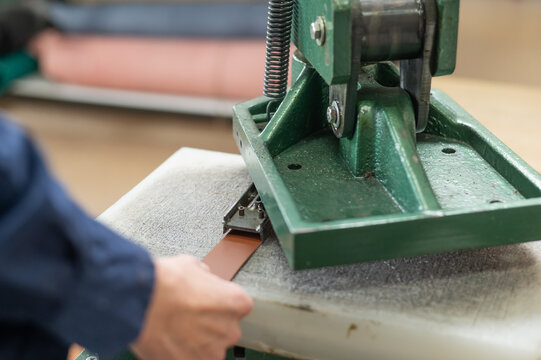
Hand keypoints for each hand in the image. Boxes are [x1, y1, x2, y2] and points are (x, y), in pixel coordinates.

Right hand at [130, 255, 252, 359]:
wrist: (140, 304)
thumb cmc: (165, 284)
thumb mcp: (191, 265)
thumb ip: (204, 276)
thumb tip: (202, 276)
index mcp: (237, 303)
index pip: (238, 306)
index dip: (220, 303)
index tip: (207, 302)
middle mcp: (230, 330)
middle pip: (225, 330)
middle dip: (209, 325)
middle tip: (187, 317)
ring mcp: (213, 352)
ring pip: (209, 348)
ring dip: (197, 342)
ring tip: (175, 331)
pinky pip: (194, 359)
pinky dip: (183, 354)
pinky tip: (169, 343)